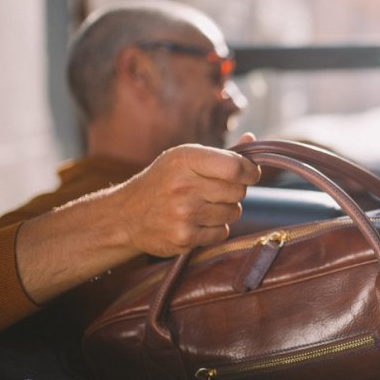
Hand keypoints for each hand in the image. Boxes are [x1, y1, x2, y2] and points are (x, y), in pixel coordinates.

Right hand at [116, 143, 259, 256]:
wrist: (127, 215)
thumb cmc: (164, 181)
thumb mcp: (185, 158)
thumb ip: (220, 154)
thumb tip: (252, 140)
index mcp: (185, 159)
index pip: (236, 168)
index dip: (251, 171)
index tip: (250, 173)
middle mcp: (184, 186)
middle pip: (238, 191)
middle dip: (234, 191)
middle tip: (216, 191)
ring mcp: (184, 214)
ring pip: (233, 213)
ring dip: (225, 211)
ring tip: (202, 206)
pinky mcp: (184, 238)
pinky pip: (222, 232)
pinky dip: (215, 229)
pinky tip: (196, 222)